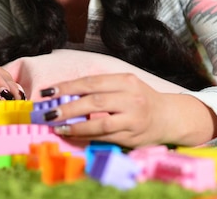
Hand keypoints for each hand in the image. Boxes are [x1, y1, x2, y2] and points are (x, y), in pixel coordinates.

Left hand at [40, 73, 216, 146]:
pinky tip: (72, 133)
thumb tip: (66, 94)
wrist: (169, 117)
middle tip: (47, 112)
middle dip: (66, 106)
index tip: (48, 92)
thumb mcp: (125, 86)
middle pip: (93, 101)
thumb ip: (101, 88)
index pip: (91, 82)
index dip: (67, 86)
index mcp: (126, 80)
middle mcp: (131, 98)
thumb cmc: (141, 99)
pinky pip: (104, 136)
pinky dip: (85, 134)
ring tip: (56, 125)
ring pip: (99, 121)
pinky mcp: (132, 136)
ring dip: (74, 124)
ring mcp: (132, 118)